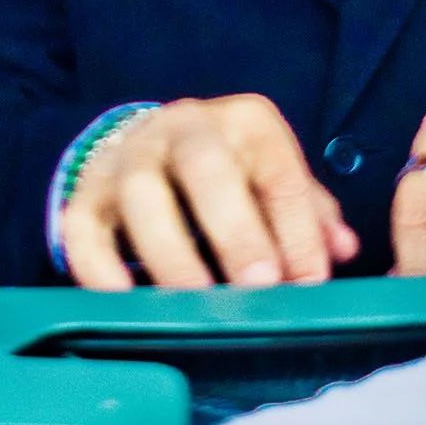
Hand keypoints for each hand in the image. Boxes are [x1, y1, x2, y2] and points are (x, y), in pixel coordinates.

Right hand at [60, 94, 359, 291]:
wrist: (148, 143)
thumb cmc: (230, 172)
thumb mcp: (274, 176)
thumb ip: (309, 212)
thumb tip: (342, 250)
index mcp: (244, 122)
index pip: (277, 170)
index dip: (297, 228)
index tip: (309, 281)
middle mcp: (184, 128)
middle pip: (206, 169)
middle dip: (235, 230)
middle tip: (259, 286)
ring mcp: (130, 157)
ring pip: (143, 195)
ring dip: (172, 253)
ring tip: (196, 302)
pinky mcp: (86, 192)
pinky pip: (83, 226)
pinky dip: (99, 265)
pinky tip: (125, 299)